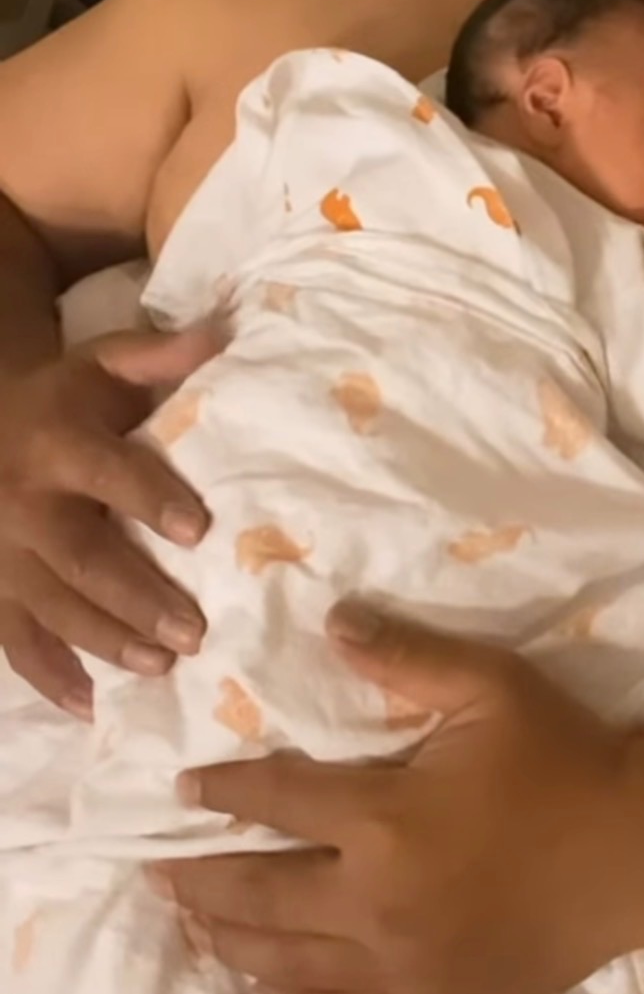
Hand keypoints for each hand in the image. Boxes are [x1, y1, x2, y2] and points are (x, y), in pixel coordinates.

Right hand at [0, 327, 216, 715]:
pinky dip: (49, 676)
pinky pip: (15, 640)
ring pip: (52, 605)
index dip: (151, 499)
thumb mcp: (104, 362)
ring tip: (162, 666)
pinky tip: (90, 706)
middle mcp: (25, 503)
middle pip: (82, 557)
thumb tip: (226, 333)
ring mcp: (2, 554)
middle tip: (194, 632)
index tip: (198, 529)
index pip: (110, 474)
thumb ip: (160, 354)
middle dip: (137, 597)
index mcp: (58, 443)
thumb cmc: (66, 396)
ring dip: (106, 640)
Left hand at [156, 603, 643, 993]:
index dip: (225, 791)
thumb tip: (333, 622)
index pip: (279, 801)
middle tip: (158, 866)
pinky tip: (268, 979)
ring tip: (193, 923)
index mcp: (386, 818)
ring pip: (284, 964)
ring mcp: (401, 965)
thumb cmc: (563, 757)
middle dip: (201, 878)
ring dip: (229, 941)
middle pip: (260, 894)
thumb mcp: (490, 686)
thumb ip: (405, 656)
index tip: (186, 787)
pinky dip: (287, 991)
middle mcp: (376, 900)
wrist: (635, 850)